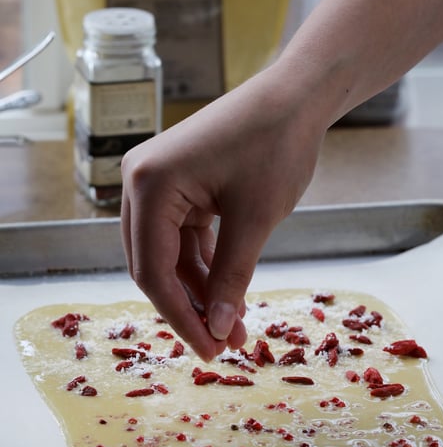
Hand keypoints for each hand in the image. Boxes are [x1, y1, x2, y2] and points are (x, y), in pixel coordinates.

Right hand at [120, 69, 323, 361]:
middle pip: (154, 264)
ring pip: (171, 253)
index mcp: (150, 185)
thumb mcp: (255, 219)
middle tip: (224, 344)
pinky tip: (229, 293)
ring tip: (235, 326)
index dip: (181, 317)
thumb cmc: (277, 145)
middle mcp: (141, 181)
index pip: (153, 270)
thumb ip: (232, 277)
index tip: (211, 351)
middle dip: (189, 306)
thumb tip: (220, 330)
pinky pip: (185, 235)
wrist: (296, 95)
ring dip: (201, 289)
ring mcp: (159, 180)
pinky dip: (206, 263)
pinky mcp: (180, 182)